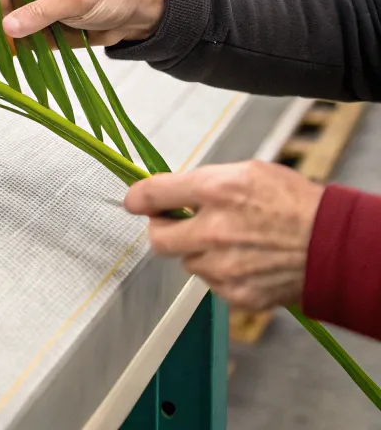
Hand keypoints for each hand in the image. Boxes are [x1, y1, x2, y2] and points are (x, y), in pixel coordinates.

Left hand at [124, 161, 323, 310]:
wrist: (333, 246)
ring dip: (197, 251)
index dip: (137, 197)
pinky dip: (220, 272)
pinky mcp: (237, 293)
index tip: (133, 200)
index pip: (155, 193)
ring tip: (229, 240)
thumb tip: (170, 190)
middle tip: (174, 223)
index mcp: (216, 191)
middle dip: (161, 230)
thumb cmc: (293, 202)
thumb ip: (203, 181)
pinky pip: (212, 283)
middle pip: (157, 239)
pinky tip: (245, 259)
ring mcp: (225, 266)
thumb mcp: (246, 171)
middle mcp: (214, 230)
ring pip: (187, 262)